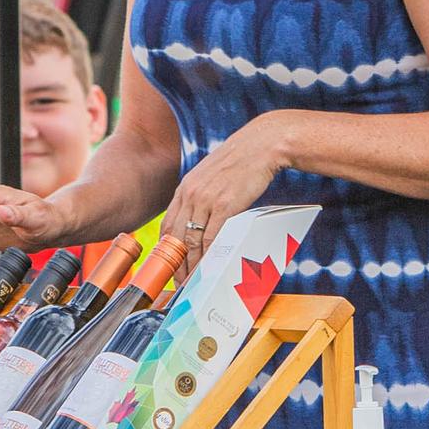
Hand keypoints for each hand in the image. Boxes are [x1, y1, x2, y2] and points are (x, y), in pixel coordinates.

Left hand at [165, 113, 295, 279]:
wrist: (262, 145)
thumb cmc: (241, 161)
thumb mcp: (211, 176)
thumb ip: (201, 195)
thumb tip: (201, 217)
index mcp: (185, 187)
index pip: (168, 225)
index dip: (167, 250)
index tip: (170, 266)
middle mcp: (190, 193)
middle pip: (176, 238)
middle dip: (176, 264)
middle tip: (179, 282)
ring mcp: (205, 199)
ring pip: (192, 241)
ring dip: (192, 265)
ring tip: (194, 281)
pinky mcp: (224, 205)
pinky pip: (212, 238)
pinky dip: (209, 256)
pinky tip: (210, 267)